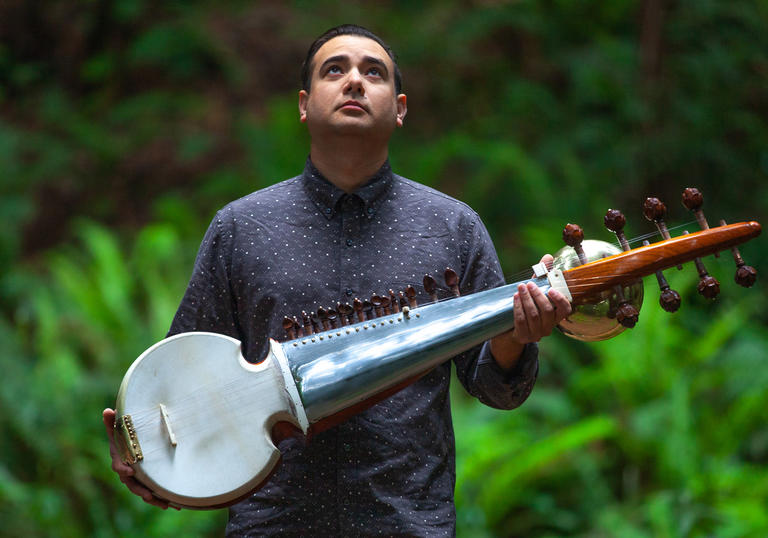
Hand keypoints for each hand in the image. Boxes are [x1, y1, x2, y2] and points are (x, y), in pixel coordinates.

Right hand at [103, 408, 174, 509]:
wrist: (131, 441)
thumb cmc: (125, 434)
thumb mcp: (119, 427)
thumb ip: (113, 421)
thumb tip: (108, 411)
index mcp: (120, 459)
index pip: (118, 465)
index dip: (122, 468)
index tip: (128, 470)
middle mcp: (127, 471)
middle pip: (132, 483)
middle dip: (140, 490)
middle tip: (148, 495)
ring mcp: (137, 478)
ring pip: (143, 491)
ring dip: (154, 499)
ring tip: (165, 504)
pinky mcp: (147, 481)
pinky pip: (153, 492)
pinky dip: (161, 499)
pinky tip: (173, 504)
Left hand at [490, 254, 571, 369]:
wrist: (511, 329)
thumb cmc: (528, 306)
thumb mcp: (535, 291)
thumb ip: (542, 276)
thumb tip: (548, 256)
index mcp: (556, 317)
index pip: (566, 310)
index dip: (560, 300)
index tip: (551, 289)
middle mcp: (549, 327)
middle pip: (547, 311)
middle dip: (538, 295)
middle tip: (529, 284)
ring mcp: (536, 334)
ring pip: (534, 316)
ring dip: (527, 300)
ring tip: (520, 288)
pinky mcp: (523, 336)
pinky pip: (521, 321)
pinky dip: (518, 308)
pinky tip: (515, 298)